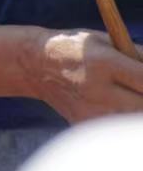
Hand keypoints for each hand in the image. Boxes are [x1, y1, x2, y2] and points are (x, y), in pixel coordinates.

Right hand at [27, 29, 142, 123]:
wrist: (37, 65)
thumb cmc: (78, 49)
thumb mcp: (107, 42)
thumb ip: (138, 56)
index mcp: (104, 63)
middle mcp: (97, 90)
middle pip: (141, 108)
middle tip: (142, 93)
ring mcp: (90, 112)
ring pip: (129, 122)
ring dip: (135, 112)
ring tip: (132, 99)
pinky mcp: (84, 125)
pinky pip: (114, 128)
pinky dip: (122, 121)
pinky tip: (120, 110)